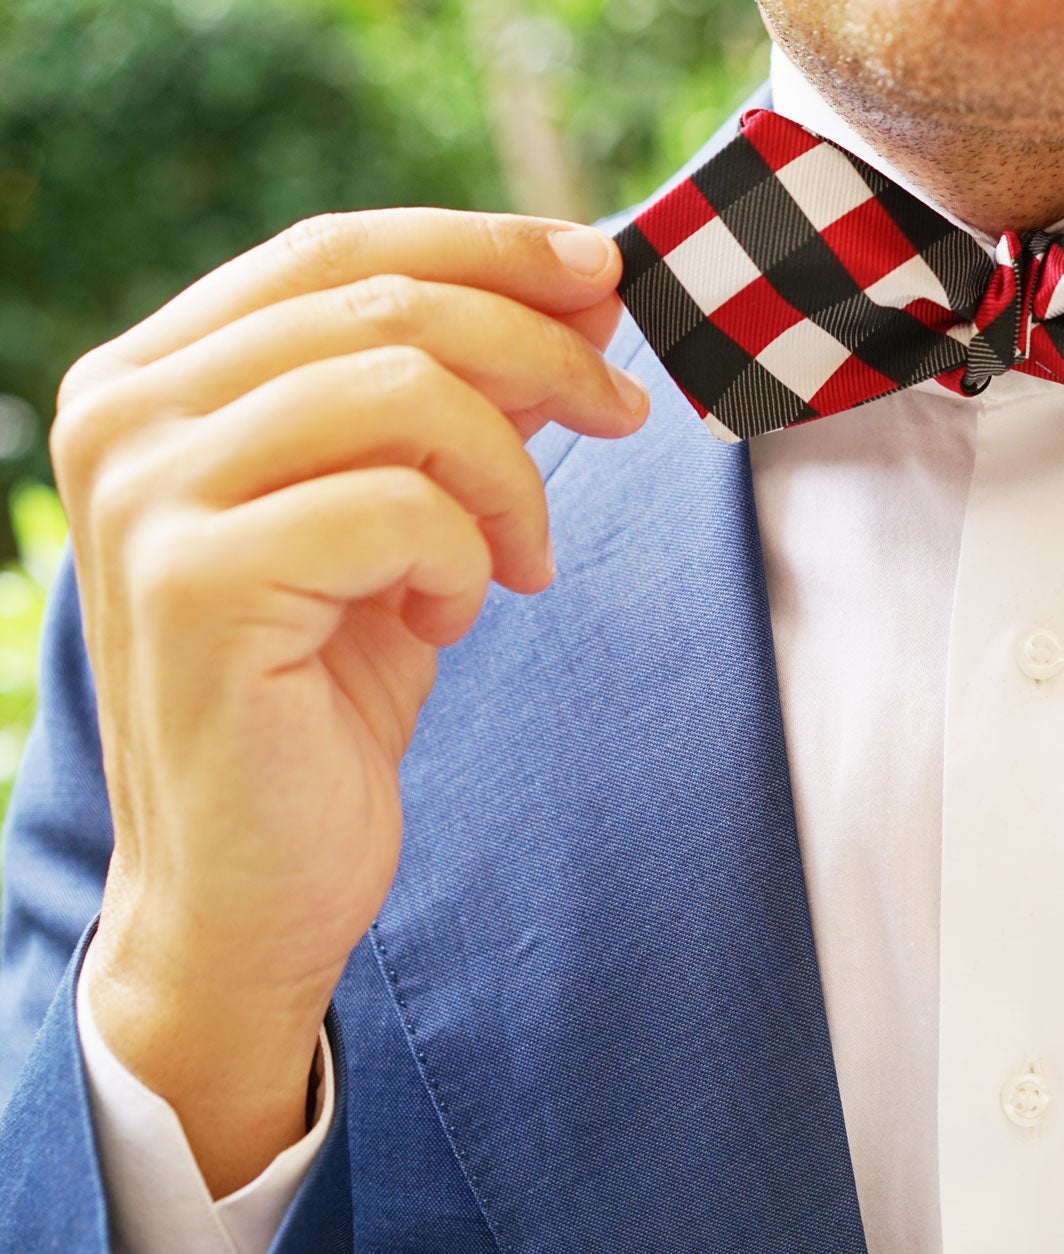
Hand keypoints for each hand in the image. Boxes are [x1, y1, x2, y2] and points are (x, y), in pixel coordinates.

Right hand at [57, 208, 649, 1193]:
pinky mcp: (198, 584)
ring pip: (401, 386)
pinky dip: (466, 556)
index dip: (484, 245)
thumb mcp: (404, 519)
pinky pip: (400, 506)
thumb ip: (458, 401)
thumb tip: (580, 289)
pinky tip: (453, 616)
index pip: (334, 247)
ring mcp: (147, 497)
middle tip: (625, 414)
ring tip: (521, 558)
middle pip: (380, 301)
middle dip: (539, 347)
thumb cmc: (326, 698)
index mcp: (155, 379)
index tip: (603, 270)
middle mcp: (125, 417)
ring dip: (509, 472)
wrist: (256, 885)